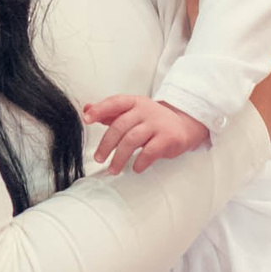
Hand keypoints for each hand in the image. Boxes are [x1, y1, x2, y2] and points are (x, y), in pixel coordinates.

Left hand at [82, 94, 211, 174]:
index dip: (100, 109)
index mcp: (134, 102)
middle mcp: (145, 110)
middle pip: (120, 126)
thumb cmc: (152, 121)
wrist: (183, 125)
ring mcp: (158, 124)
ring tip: (113, 169)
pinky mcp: (168, 138)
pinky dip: (140, 162)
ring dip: (119, 157)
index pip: (115, 102)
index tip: (87, 119)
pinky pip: (150, 151)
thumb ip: (110, 112)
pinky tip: (135, 168)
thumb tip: (87, 108)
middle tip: (99, 158)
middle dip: (106, 144)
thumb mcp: (132, 112)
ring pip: (132, 140)